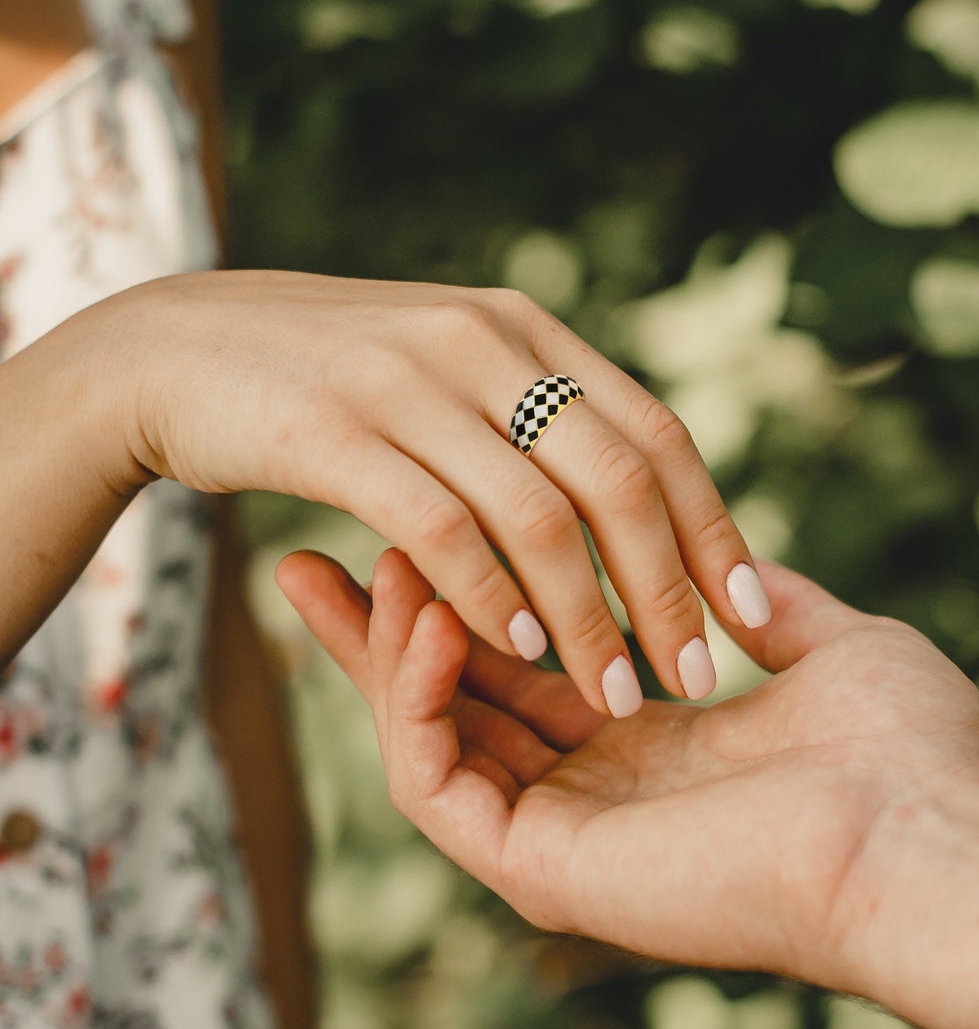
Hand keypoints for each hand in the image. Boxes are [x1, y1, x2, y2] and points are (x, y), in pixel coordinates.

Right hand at [116, 271, 769, 715]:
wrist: (174, 346)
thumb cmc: (325, 379)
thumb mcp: (447, 366)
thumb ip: (531, 415)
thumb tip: (628, 500)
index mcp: (526, 330)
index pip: (656, 434)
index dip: (714, 527)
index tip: (754, 612)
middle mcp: (483, 343)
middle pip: (617, 478)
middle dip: (668, 589)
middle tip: (697, 675)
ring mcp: (408, 384)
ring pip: (538, 517)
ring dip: (590, 619)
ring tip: (620, 697)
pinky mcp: (334, 434)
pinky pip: (440, 530)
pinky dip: (490, 599)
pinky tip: (520, 654)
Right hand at [277, 546, 978, 987]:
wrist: (925, 834)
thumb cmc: (901, 749)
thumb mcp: (823, 644)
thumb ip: (766, 604)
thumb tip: (736, 563)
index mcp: (646, 749)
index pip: (518, 667)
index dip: (460, 597)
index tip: (403, 529)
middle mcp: (589, 797)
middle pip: (448, 705)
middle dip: (375, 629)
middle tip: (304, 553)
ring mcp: (556, 841)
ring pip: (421, 740)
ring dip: (382, 650)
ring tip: (362, 558)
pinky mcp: (537, 869)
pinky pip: (434, 778)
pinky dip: (412, 698)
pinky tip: (424, 612)